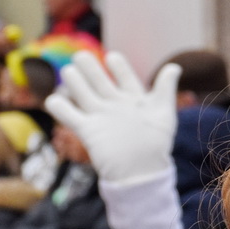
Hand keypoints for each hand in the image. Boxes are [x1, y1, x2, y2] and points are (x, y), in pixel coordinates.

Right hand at [46, 53, 180, 185]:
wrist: (141, 173)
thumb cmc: (156, 144)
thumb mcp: (163, 114)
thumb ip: (165, 89)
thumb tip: (174, 66)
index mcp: (134, 100)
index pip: (125, 77)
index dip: (118, 66)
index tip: (112, 57)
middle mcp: (115, 106)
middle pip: (99, 81)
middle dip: (90, 68)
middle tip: (81, 55)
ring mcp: (100, 116)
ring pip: (82, 94)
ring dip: (74, 82)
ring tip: (69, 71)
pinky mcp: (88, 130)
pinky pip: (69, 115)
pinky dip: (59, 107)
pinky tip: (55, 100)